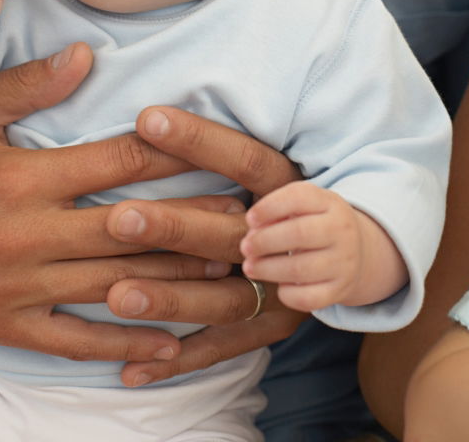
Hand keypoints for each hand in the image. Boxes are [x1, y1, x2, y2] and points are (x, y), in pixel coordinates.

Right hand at [0, 45, 235, 362]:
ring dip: (176, 279)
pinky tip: (169, 341)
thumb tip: (87, 55)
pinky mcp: (10, 325)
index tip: (217, 150)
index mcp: (24, 178)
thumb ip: (30, 86)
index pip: (114, 162)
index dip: (170, 155)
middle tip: (245, 217)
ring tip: (227, 271)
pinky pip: (77, 339)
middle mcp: (30, 235)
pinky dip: (125, 340)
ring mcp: (22, 287)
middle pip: (130, 227)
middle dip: (192, 221)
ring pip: (115, 285)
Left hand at [101, 106, 307, 385]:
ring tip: (116, 296)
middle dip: (175, 228)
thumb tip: (150, 102)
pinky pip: (225, 348)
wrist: (352, 251)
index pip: (245, 158)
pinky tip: (132, 366)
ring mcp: (289, 286)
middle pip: (232, 233)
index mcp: (289, 185)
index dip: (199, 139)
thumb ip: (214, 142)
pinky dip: (179, 359)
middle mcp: (291, 237)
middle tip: (119, 219)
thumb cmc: (284, 194)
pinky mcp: (277, 326)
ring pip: (227, 297)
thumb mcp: (265, 161)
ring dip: (172, 299)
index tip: (145, 119)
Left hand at [240, 182, 363, 311]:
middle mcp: (341, 230)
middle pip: (299, 233)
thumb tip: (253, 227)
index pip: (299, 197)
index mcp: (329, 202)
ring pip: (301, 269)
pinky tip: (278, 286)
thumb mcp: (306, 206)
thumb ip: (279, 209)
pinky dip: (288, 294)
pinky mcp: (341, 290)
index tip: (249, 218)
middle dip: (265, 241)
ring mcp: (344, 262)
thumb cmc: (317, 223)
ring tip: (250, 267)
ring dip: (268, 269)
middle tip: (245, 247)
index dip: (270, 207)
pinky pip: (310, 298)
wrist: (361, 252)